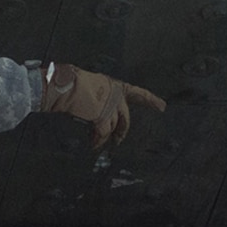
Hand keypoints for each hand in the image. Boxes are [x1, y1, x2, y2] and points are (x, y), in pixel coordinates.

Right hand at [38, 63, 165, 147]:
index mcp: (114, 85)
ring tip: (98, 144)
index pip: (137, 92)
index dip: (150, 100)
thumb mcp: (90, 84)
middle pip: (125, 118)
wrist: (64, 86)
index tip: (162, 106)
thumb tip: (95, 107)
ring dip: (106, 138)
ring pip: (113, 127)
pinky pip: (103, 134)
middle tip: (119, 141)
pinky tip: (93, 144)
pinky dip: (98, 140)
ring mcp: (110, 107)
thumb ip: (99, 95)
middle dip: (122, 132)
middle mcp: (116, 95)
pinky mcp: (102, 117)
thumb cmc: (71, 82)